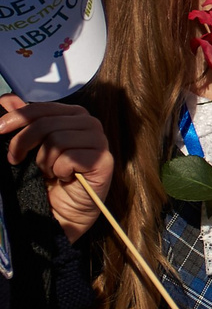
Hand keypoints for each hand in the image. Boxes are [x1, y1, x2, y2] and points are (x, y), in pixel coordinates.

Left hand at [0, 95, 111, 238]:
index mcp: (73, 115)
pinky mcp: (104, 160)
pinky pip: (70, 158)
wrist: (62, 209)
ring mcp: (99, 141)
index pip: (41, 108)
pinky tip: (63, 177)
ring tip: (47, 171)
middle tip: (15, 159)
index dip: (17, 118)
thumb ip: (24, 122)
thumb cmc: (47, 177)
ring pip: (57, 140)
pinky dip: (60, 170)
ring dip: (44, 161)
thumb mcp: (31, 146)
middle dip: (24, 142)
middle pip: (46, 123)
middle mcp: (89, 123)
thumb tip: (6, 99)